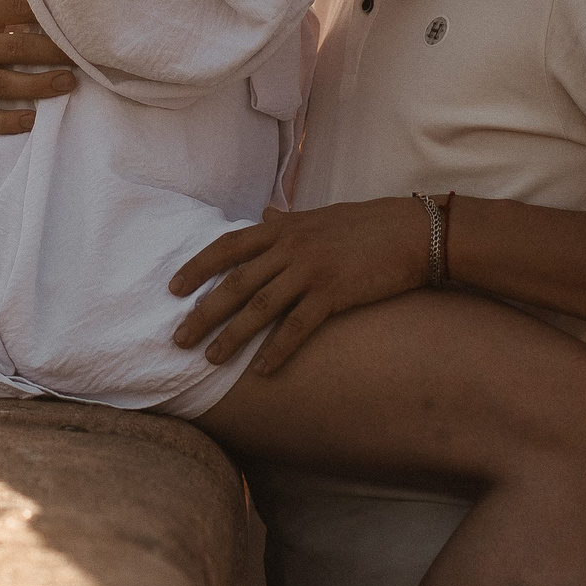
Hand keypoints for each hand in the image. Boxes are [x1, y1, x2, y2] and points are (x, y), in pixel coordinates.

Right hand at [0, 0, 75, 133]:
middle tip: (87, 55)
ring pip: (6, 84)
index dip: (50, 12)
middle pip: (18, 47)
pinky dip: (9, 122)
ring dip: (40, 86)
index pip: (18, 9)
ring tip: (70, 83)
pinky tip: (32, 121)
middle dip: (53, 52)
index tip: (83, 14)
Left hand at [168, 198, 426, 373]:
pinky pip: (297, 326)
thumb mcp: (319, 216)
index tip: (173, 289)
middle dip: (202, 311)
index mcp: (282, 227)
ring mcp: (311, 269)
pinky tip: (261, 370)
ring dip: (231, 336)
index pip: (227, 247)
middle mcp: (290, 247)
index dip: (197, 267)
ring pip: (259, 306)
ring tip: (210, 359)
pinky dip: (277, 349)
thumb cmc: (366, 224)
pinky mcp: (334, 293)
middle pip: (234, 283)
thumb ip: (287, 220)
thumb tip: (264, 215)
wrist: (412, 231)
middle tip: (178, 338)